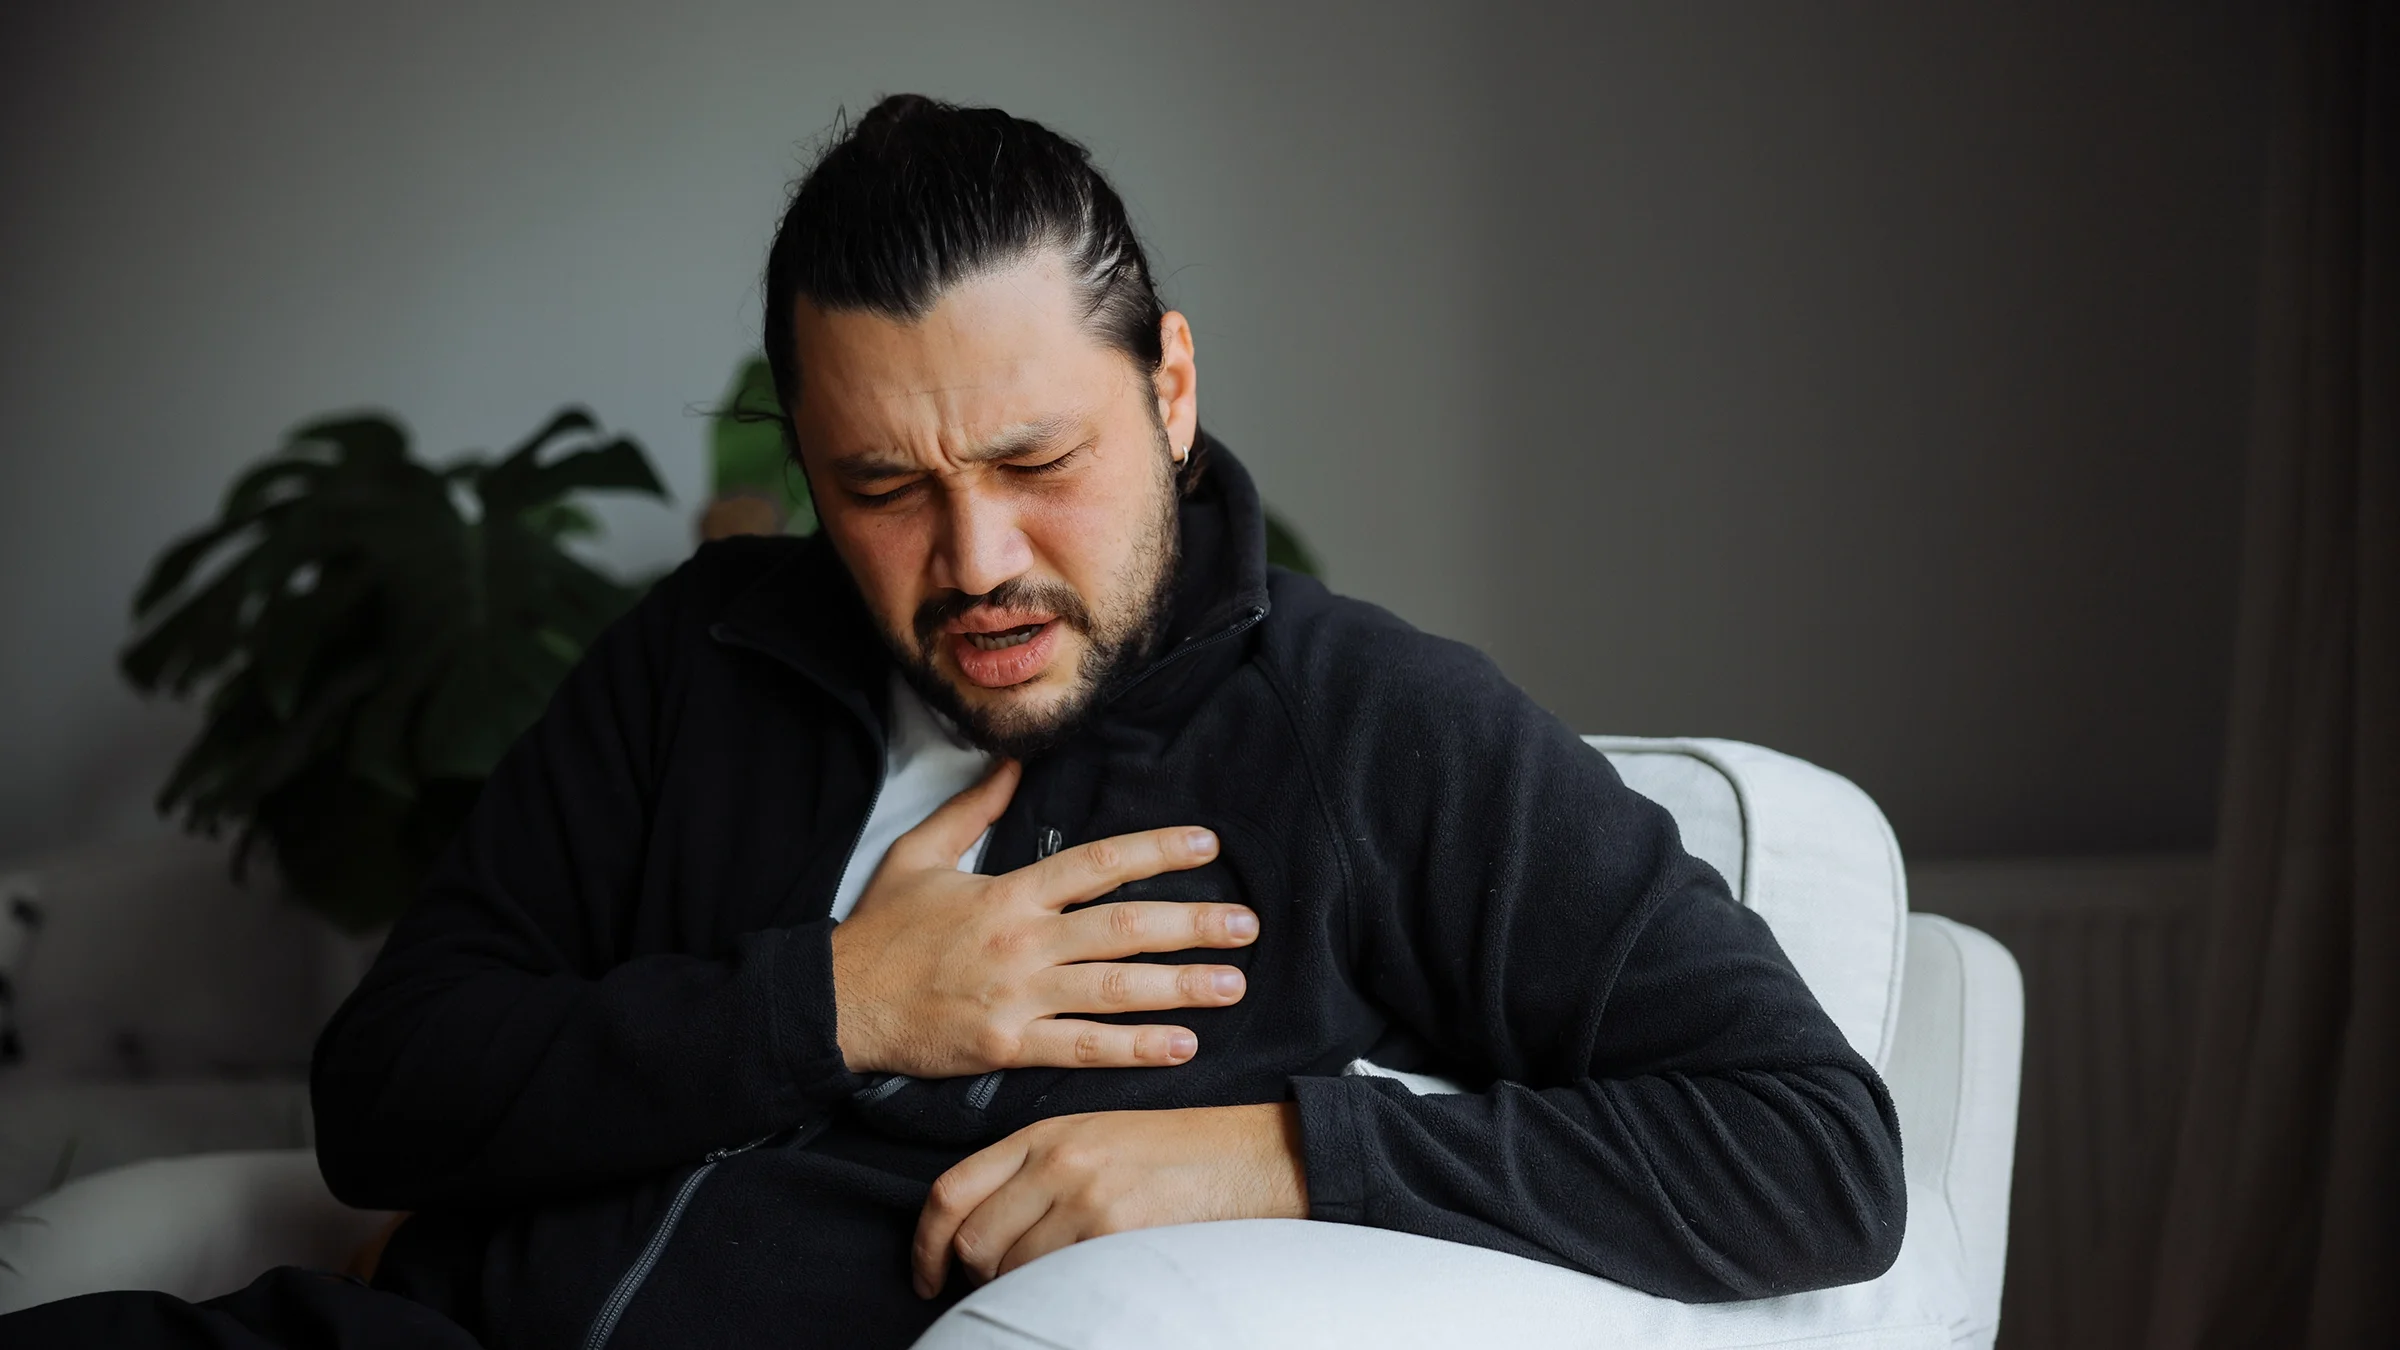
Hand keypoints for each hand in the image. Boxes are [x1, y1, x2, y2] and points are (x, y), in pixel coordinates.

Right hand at [830, 760, 1258, 1077]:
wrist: (838, 1003)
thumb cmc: (880, 931)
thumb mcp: (920, 854)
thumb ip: (973, 810)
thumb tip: (1014, 762)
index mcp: (1009, 893)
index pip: (1098, 863)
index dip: (1157, 852)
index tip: (1206, 846)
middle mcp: (1022, 941)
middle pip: (1123, 927)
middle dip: (1192, 925)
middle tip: (1247, 924)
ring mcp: (1017, 996)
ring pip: (1114, 988)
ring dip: (1181, 986)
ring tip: (1233, 984)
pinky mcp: (1007, 1045)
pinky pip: (1082, 1048)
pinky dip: (1135, 1048)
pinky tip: (1181, 1046)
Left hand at [912, 1103, 1307, 1296]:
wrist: (1254, 1156)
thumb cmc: (1180, 1156)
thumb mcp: (1097, 1141)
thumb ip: (1038, 1174)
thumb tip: (987, 1232)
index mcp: (1045, 1135)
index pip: (952, 1191)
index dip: (926, 1244)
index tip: (927, 1275)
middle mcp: (1056, 1163)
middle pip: (973, 1240)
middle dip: (976, 1277)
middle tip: (1000, 1290)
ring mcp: (1084, 1198)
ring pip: (1011, 1272)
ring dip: (1021, 1292)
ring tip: (1058, 1283)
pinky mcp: (1115, 1233)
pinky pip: (1056, 1285)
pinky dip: (1058, 1300)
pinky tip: (1086, 1289)